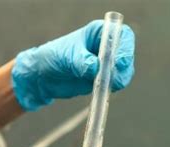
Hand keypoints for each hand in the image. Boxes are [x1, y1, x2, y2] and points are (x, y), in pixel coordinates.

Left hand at [11, 20, 134, 110]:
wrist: (43, 76)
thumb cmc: (54, 57)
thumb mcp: (66, 57)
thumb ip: (82, 61)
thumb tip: (96, 68)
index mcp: (100, 33)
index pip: (122, 35)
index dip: (125, 48)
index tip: (119, 62)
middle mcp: (107, 47)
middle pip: (126, 55)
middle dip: (123, 68)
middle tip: (113, 78)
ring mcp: (107, 64)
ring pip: (123, 72)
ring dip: (117, 80)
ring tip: (103, 86)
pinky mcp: (103, 79)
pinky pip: (113, 84)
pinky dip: (110, 89)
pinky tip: (101, 91)